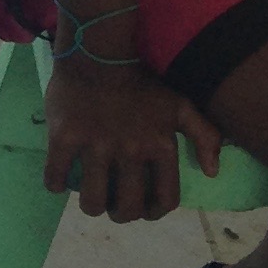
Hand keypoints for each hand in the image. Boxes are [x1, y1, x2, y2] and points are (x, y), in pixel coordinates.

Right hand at [42, 52, 221, 221]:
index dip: (154, 212)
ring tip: (89, 196)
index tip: (143, 208)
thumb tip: (212, 172)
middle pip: (128, 208)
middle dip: (121, 214)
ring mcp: (96, 146)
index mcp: (159, 147)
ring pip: (92, 201)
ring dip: (90, 206)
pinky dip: (55, 184)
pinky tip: (58, 179)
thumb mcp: (179, 105)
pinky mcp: (64, 138)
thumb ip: (204, 135)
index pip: (165, 199)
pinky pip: (55, 177)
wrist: (97, 53)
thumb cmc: (140, 83)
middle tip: (112, 205)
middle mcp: (130, 151)